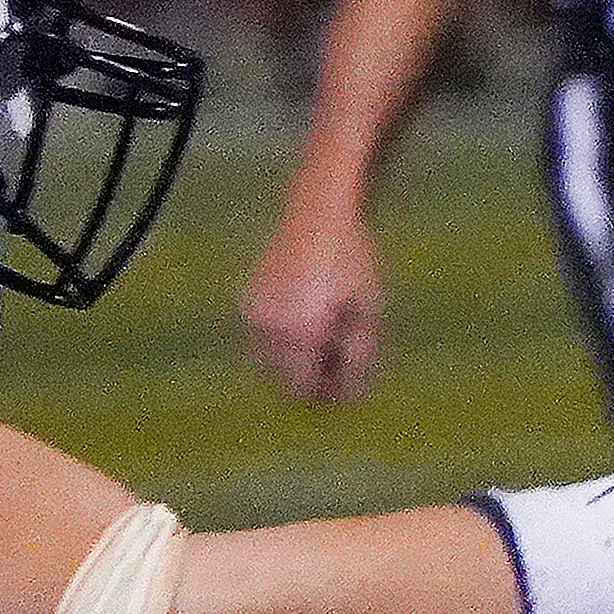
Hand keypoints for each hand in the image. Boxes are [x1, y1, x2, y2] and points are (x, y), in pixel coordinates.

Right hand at [241, 198, 383, 406]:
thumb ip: (355, 359)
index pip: (302, 387)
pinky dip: (283, 342)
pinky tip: (309, 320)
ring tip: (326, 335)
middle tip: (339, 362)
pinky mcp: (248, 302)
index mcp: (299, 331)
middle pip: (283, 380)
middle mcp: (268, 327)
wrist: (318, 214)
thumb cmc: (352, 262)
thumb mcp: (365, 313)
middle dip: (310, 379)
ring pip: (269, 363)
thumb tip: (345, 399)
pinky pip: (264, 340)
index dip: (325, 394)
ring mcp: (253, 314)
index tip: (346, 389)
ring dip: (295, 362)